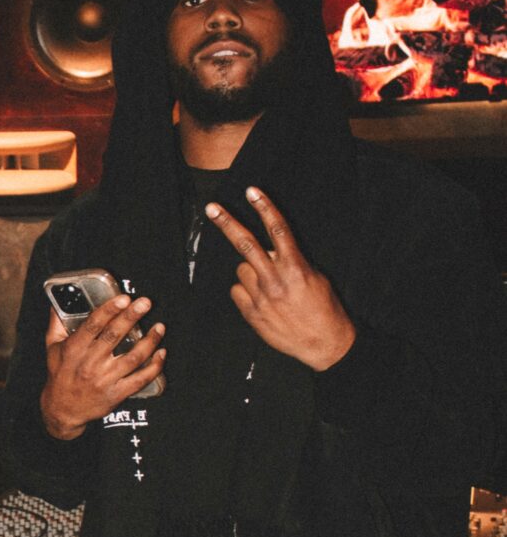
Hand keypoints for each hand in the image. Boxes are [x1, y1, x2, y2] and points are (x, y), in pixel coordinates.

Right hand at [39, 295, 166, 439]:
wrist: (63, 410)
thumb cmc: (59, 376)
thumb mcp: (52, 348)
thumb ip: (56, 324)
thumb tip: (58, 303)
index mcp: (75, 349)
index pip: (94, 325)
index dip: (110, 310)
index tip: (123, 298)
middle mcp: (90, 363)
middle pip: (114, 336)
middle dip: (132, 317)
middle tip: (145, 303)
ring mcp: (105, 379)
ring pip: (133, 357)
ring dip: (149, 341)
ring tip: (159, 327)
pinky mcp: (117, 393)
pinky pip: (140, 379)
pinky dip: (154, 366)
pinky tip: (161, 353)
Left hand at [205, 187, 354, 370]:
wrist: (324, 344)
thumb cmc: (324, 309)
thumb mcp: (315, 277)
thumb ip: (291, 261)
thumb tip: (271, 250)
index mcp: (295, 267)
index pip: (277, 230)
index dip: (264, 207)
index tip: (252, 192)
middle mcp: (276, 280)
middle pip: (245, 244)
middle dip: (227, 223)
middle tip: (212, 208)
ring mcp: (261, 297)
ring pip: (241, 270)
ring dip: (250, 272)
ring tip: (269, 286)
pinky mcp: (252, 313)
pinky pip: (237, 292)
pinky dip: (245, 292)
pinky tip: (261, 301)